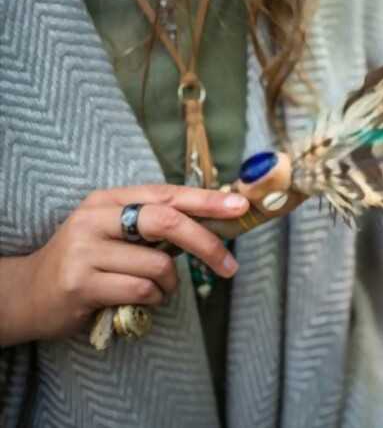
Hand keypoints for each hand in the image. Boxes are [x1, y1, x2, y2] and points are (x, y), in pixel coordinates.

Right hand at [0, 185, 247, 344]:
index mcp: (108, 200)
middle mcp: (94, 218)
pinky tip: (140, 301)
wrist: (28, 294)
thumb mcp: (117, 233)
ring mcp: (84, 250)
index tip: (240, 206)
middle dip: (205, 243)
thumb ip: (157, 225)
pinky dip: (152, 300)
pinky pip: (141, 291)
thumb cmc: (89, 262)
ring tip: (158, 290)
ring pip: (157, 265)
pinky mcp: (80, 283)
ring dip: (170, 285)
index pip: (167, 194)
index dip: (207, 200)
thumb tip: (216, 220)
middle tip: (229, 266)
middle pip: (166, 222)